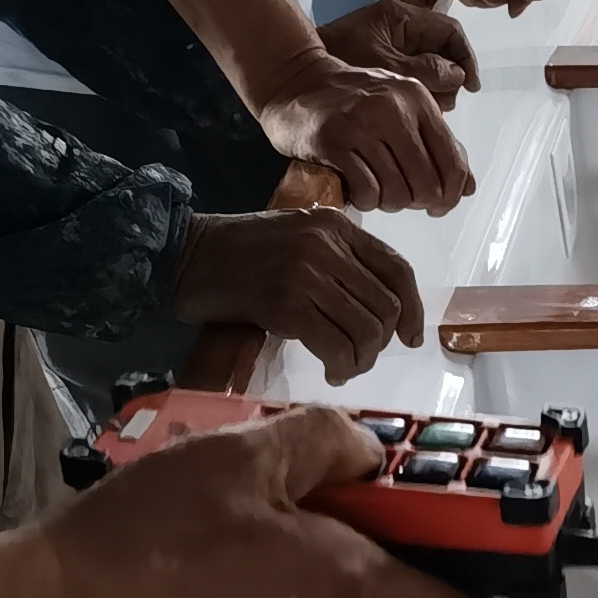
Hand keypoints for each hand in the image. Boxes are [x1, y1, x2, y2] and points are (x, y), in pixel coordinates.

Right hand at [0, 408, 481, 597]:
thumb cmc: (156, 532)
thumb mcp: (243, 454)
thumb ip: (326, 442)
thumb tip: (371, 451)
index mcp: (352, 590)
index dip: (468, 570)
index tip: (450, 528)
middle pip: (387, 593)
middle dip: (366, 543)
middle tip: (311, 491)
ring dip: (311, 564)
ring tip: (246, 519)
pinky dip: (272, 594)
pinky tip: (216, 559)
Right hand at [169, 207, 425, 381]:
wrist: (183, 254)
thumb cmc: (241, 253)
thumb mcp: (299, 239)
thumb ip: (342, 262)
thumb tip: (387, 313)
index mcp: (335, 225)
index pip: (397, 270)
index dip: (414, 311)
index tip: (410, 338)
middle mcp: (326, 245)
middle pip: (386, 308)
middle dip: (379, 343)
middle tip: (358, 357)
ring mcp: (307, 273)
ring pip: (367, 331)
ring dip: (360, 360)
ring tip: (343, 366)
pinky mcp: (286, 303)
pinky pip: (337, 347)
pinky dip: (341, 367)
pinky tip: (331, 372)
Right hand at [247, 45, 473, 214]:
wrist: (294, 79)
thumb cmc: (353, 102)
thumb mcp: (401, 110)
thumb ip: (436, 145)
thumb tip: (466, 188)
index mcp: (417, 98)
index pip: (452, 164)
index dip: (449, 195)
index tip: (437, 205)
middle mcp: (392, 107)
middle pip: (427, 185)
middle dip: (416, 202)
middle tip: (400, 197)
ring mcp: (362, 122)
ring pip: (397, 192)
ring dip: (389, 202)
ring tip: (376, 189)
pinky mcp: (333, 141)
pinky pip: (367, 192)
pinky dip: (366, 200)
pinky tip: (358, 188)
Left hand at [319, 0, 479, 108]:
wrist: (299, 72)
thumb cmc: (341, 60)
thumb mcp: (387, 66)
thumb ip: (425, 70)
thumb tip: (457, 76)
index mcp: (402, 18)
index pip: (450, 31)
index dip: (466, 58)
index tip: (470, 87)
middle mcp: (402, 30)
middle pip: (445, 54)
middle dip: (449, 82)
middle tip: (442, 104)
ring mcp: (395, 49)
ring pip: (433, 71)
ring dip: (436, 94)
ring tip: (423, 111)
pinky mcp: (387, 66)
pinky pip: (417, 81)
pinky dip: (420, 98)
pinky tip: (410, 112)